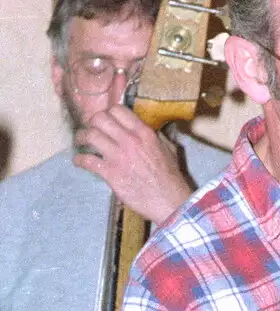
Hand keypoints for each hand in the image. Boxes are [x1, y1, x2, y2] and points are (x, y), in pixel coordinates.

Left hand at [73, 105, 193, 223]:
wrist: (169, 201)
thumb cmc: (170, 176)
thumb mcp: (168, 148)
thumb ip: (155, 135)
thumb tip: (145, 128)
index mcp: (144, 133)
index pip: (117, 110)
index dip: (108, 113)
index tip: (105, 121)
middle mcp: (129, 140)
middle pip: (99, 119)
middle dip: (91, 122)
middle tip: (90, 129)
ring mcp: (118, 157)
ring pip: (90, 135)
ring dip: (81, 137)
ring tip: (80, 142)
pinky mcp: (111, 174)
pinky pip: (87, 160)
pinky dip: (79, 160)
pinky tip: (78, 161)